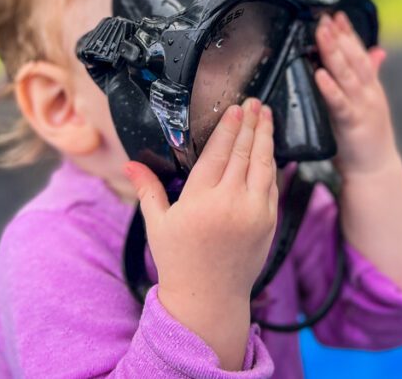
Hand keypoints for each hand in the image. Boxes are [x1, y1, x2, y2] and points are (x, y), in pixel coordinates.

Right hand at [124, 97, 277, 369]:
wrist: (209, 298)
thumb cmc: (178, 260)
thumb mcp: (158, 223)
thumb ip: (148, 189)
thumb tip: (129, 164)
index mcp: (200, 200)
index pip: (219, 153)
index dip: (229, 128)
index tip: (236, 108)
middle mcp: (230, 203)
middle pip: (243, 153)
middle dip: (250, 124)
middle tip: (254, 102)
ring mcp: (254, 212)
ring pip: (263, 165)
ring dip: (265, 137)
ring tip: (266, 116)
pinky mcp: (269, 222)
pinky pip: (272, 185)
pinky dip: (271, 164)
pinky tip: (269, 149)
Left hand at [314, 11, 401, 288]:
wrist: (376, 171)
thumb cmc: (366, 138)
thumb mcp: (368, 103)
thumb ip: (369, 76)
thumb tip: (376, 50)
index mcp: (370, 87)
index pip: (359, 53)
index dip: (348, 33)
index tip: (336, 13)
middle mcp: (369, 93)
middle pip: (353, 59)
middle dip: (338, 36)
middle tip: (324, 16)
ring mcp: (363, 108)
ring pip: (347, 75)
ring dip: (333, 53)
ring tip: (320, 34)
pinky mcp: (353, 125)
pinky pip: (339, 103)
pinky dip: (330, 87)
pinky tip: (319, 73)